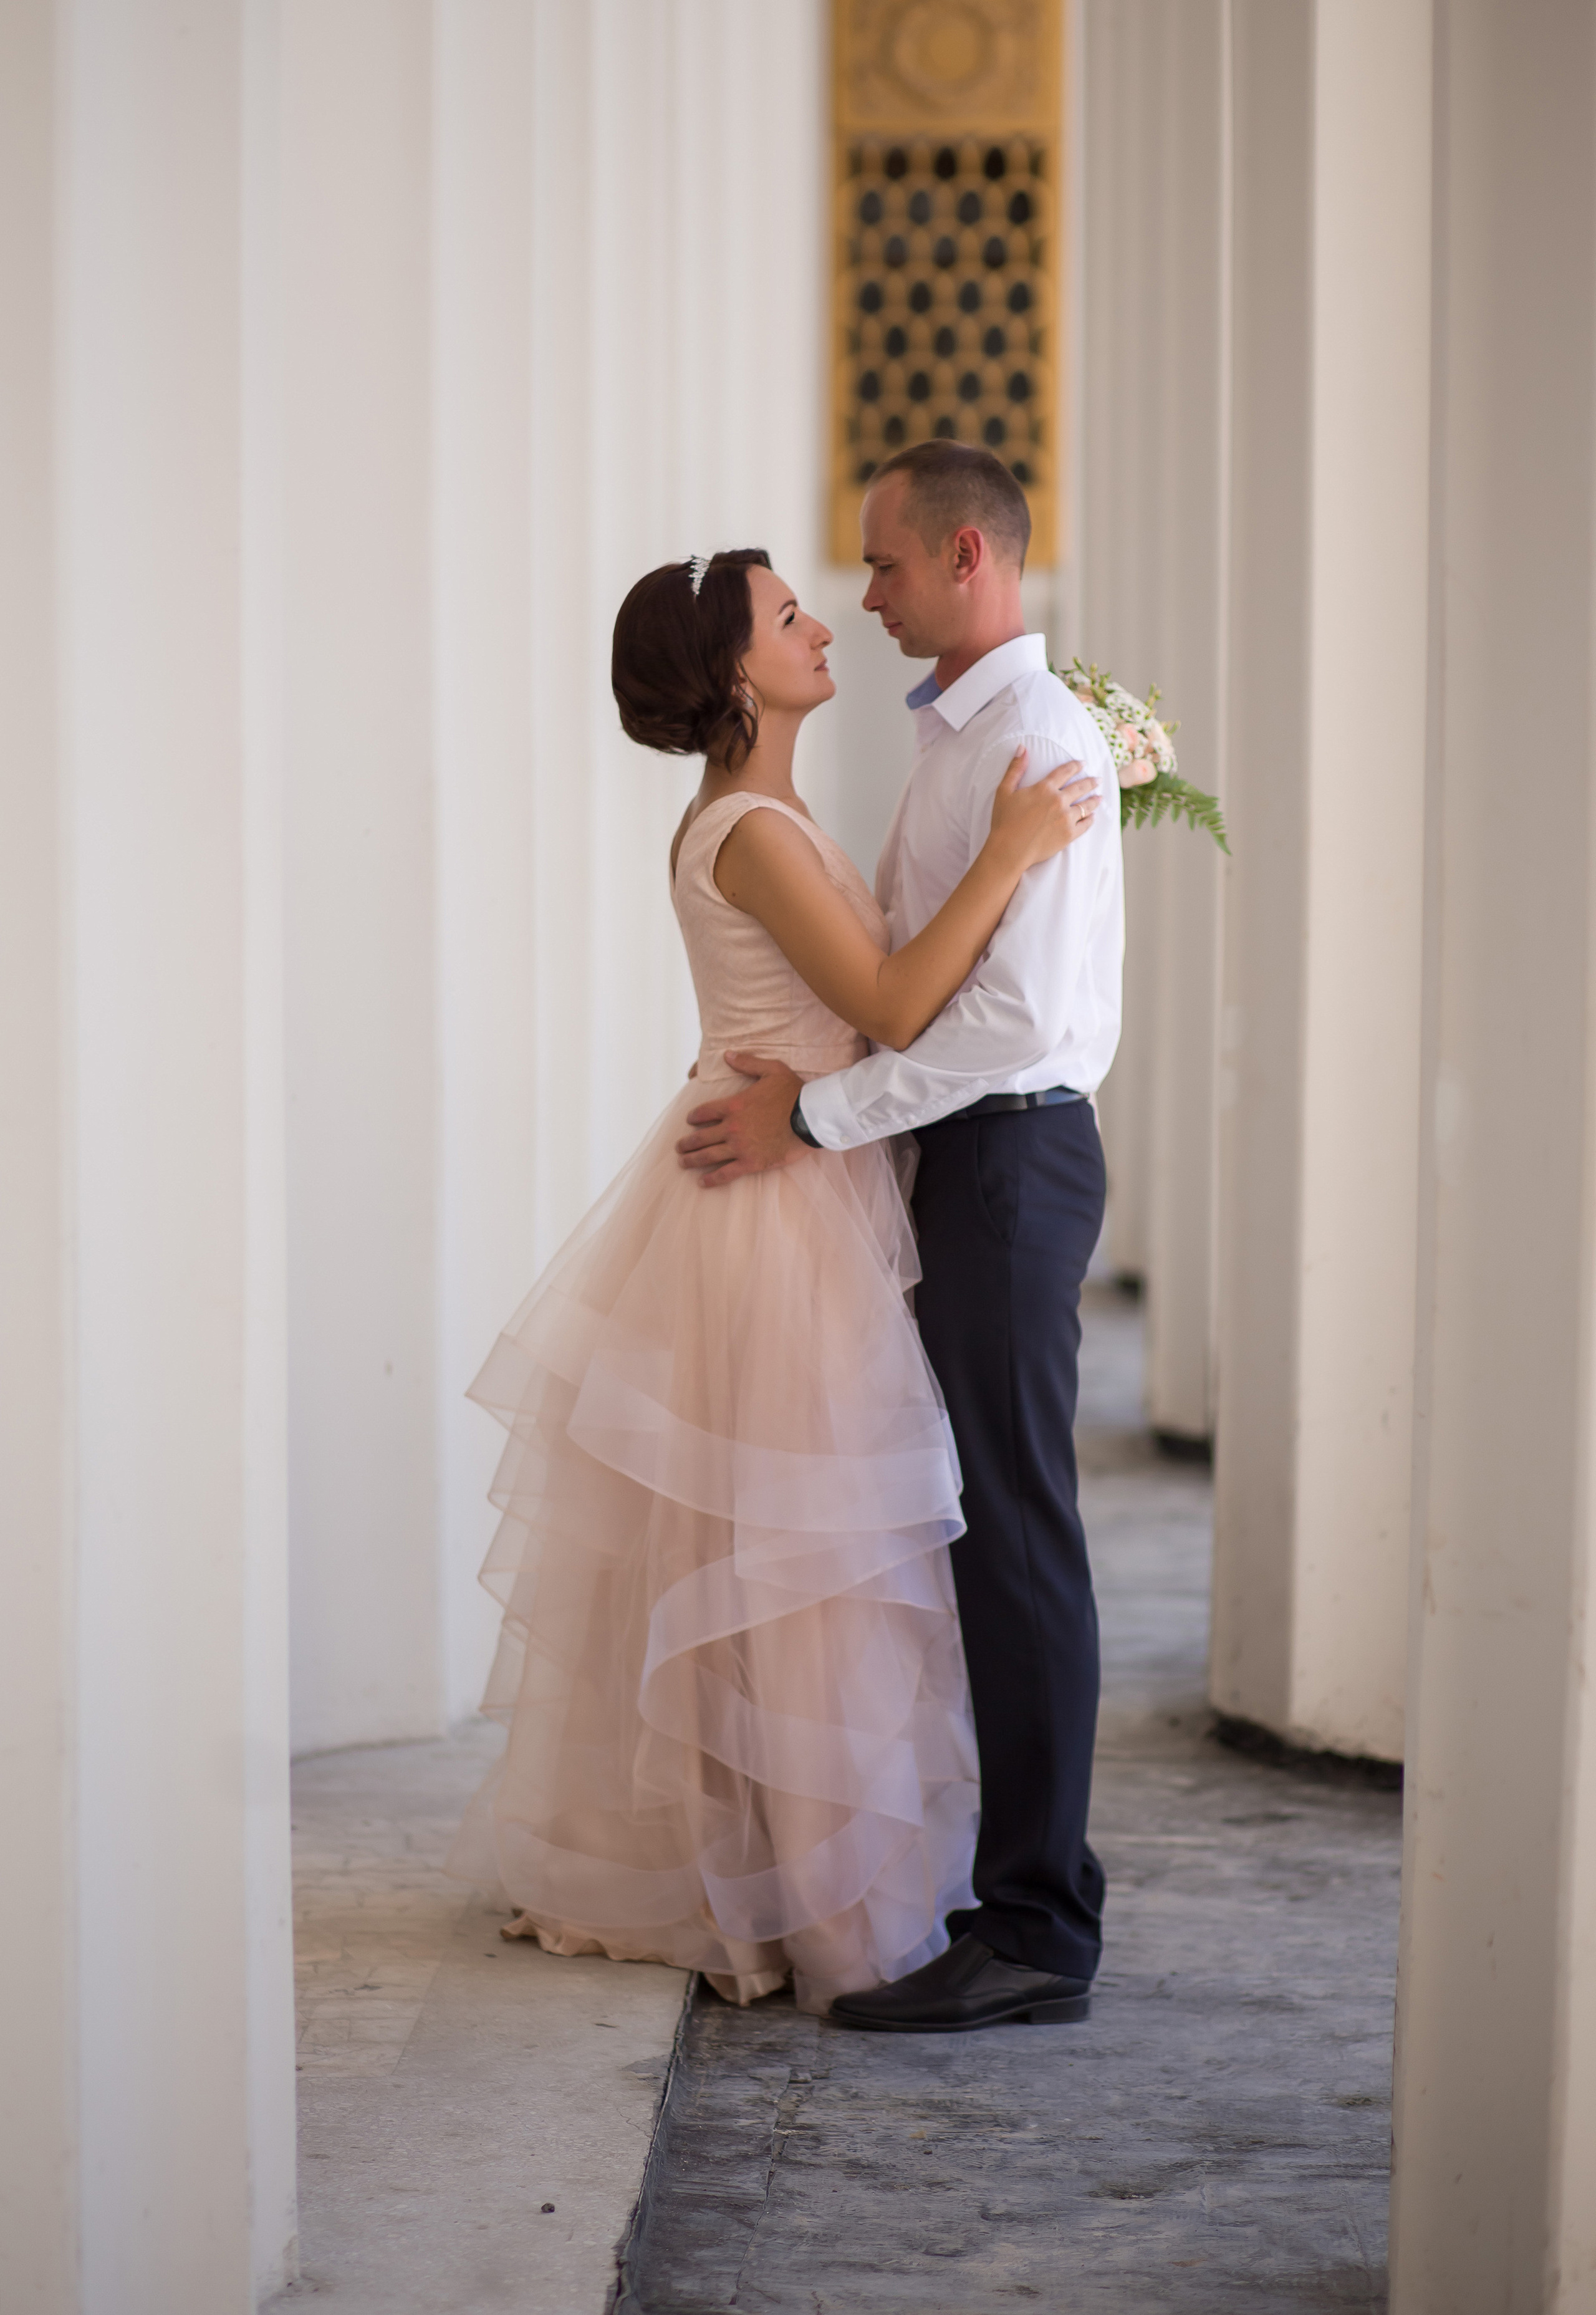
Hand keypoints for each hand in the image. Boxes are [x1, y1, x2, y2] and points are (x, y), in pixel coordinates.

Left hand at [675, 1053, 805, 1187]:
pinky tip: (701, 1182)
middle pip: (701, 1137)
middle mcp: (731, 1127)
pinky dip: (712, 1179)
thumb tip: (727, 1054)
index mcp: (733, 1105)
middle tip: (678, 1147)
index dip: (693, 1117)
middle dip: (686, 1143)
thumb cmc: (794, 1093)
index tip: (689, 1121)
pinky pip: (726, 1173)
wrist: (810, 1118)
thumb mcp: (771, 1070)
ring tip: (682, 1163)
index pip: (704, 1112)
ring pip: (708, 1156)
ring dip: (692, 1160)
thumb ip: (747, 1062)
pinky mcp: (751, 1163)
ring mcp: (740, 1147)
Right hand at [985, 747, 1098, 872]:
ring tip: (1100, 798)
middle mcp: (1059, 801)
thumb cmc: (1004, 821)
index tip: (1083, 763)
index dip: (1075, 766)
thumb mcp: (1004, 791)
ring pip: (1086, 806)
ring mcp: (1066, 818)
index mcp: (1044, 788)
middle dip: (1091, 782)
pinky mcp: (1068, 835)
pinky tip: (1093, 817)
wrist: (1009, 850)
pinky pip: (1085, 825)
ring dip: (1094, 800)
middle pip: (1080, 787)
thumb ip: (1015, 768)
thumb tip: (1022, 748)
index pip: (1065, 772)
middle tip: (1098, 779)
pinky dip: (1090, 820)